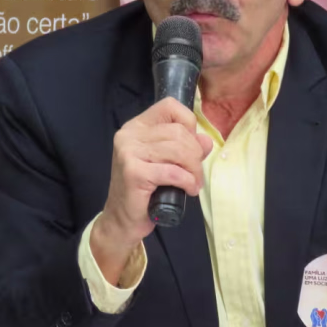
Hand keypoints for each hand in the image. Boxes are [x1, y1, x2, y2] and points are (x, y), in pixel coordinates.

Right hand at [91, 97, 212, 283]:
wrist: (122, 220)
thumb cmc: (145, 190)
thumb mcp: (167, 163)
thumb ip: (186, 147)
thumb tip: (205, 140)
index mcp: (137, 126)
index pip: (169, 106)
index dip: (188, 123)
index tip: (190, 146)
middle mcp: (129, 134)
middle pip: (178, 131)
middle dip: (195, 154)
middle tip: (195, 173)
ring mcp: (129, 152)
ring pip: (178, 150)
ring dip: (194, 170)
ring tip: (193, 183)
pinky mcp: (134, 172)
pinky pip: (173, 172)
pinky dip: (187, 181)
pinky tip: (188, 190)